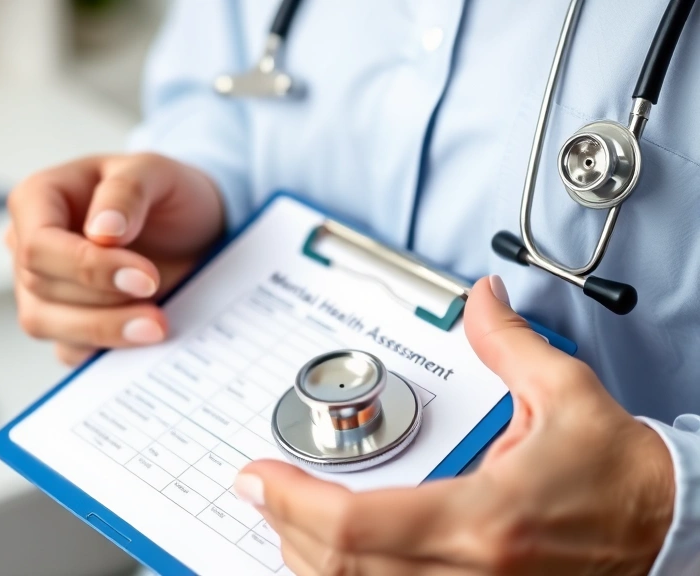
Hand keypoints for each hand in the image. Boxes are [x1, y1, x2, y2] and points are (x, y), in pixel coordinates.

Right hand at [5, 153, 224, 365]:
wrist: (192, 231)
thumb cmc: (165, 194)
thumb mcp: (157, 172)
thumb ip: (128, 191)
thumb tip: (102, 232)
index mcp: (39, 199)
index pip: (38, 244)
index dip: (87, 267)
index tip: (145, 277)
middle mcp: (29, 246)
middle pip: (40, 286)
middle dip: (104, 301)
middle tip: (159, 306)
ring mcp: (42, 290)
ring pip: (46, 324)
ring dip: (105, 330)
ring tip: (157, 327)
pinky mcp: (65, 325)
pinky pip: (69, 350)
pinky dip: (107, 349)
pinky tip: (143, 338)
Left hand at [234, 276, 674, 575]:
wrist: (663, 525)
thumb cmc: (616, 473)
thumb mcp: (567, 394)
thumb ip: (508, 345)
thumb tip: (479, 300)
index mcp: (486, 518)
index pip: (359, 525)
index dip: (293, 501)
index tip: (258, 474)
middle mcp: (471, 574)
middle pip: (340, 566)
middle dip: (284, 523)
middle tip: (258, 487)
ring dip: (304, 555)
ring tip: (283, 512)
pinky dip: (342, 575)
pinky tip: (327, 552)